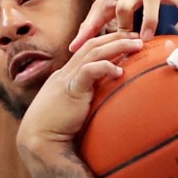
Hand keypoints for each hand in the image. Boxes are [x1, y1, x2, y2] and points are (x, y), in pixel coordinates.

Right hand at [20, 32, 142, 148]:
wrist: (40, 142)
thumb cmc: (57, 130)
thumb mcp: (74, 109)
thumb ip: (87, 100)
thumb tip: (108, 101)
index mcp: (66, 75)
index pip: (88, 49)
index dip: (108, 41)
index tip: (127, 40)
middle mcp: (65, 73)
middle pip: (92, 44)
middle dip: (116, 37)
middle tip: (136, 35)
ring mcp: (66, 79)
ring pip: (93, 52)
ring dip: (117, 45)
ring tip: (137, 44)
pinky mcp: (70, 90)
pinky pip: (88, 71)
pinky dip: (105, 67)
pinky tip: (119, 71)